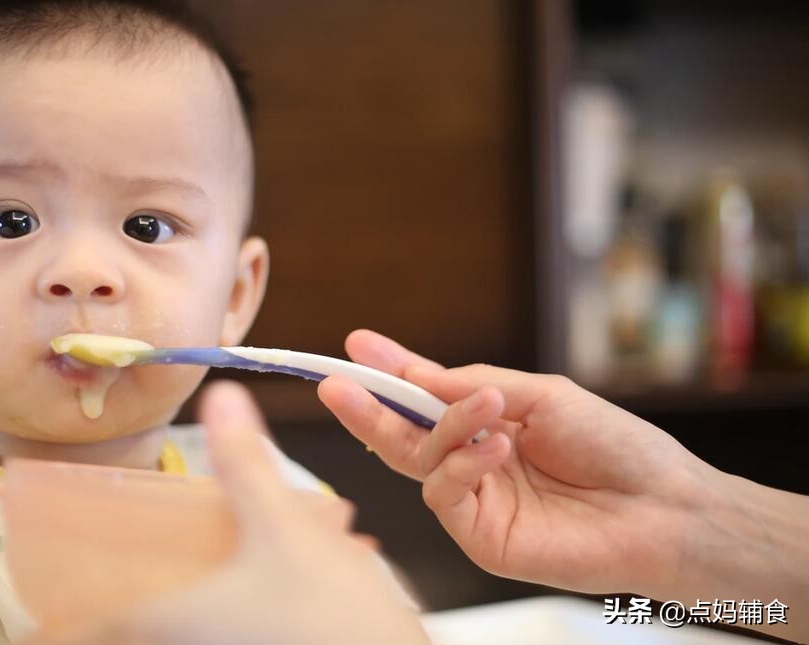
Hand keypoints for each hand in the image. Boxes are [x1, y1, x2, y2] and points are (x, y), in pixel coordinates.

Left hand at [33, 380, 428, 644]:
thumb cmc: (330, 618)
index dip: (54, 628)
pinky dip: (207, 616)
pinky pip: (214, 633)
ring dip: (162, 610)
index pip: (86, 632)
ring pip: (175, 633)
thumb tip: (224, 402)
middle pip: (126, 633)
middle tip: (97, 590)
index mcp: (173, 619)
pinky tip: (237, 590)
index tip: (32, 622)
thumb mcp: (282, 527)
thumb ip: (246, 465)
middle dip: (107, 612)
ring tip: (173, 581)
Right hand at [317, 330, 730, 601]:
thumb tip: (417, 373)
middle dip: (368, 408)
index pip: (426, 401)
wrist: (662, 506)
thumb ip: (474, 387)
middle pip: (403, 437)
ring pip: (422, 462)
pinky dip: (461, 465)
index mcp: (489, 426)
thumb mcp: (541, 396)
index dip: (391, 374)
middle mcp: (474, 464)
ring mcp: (475, 503)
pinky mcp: (481, 538)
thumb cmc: (614, 446)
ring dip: (444, 428)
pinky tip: (496, 448)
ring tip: (485, 409)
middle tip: (336, 384)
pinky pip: (443, 495)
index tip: (357, 346)